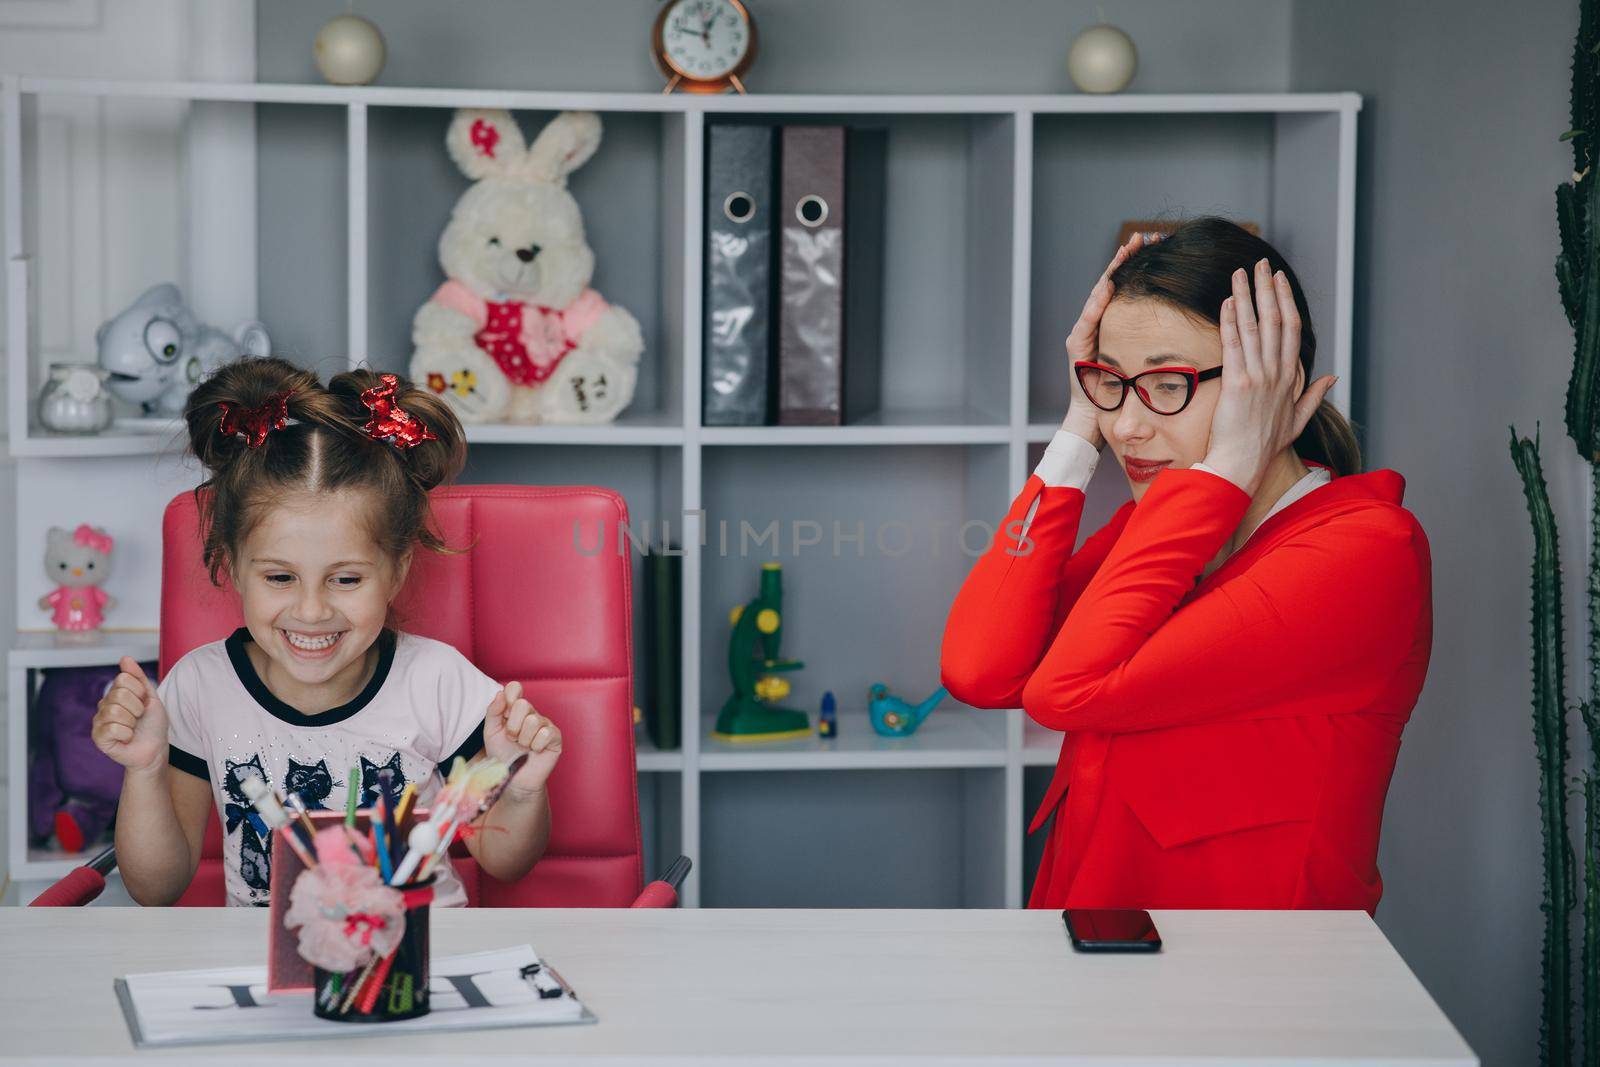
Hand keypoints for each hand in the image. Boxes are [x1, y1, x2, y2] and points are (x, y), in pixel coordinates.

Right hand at [91, 656, 169, 774]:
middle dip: (137, 707)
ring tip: (132, 728)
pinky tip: (126, 738)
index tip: (144, 703)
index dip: (140, 692)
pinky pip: (112, 728)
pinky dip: (126, 734)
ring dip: (131, 722)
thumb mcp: (150, 697)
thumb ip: (138, 677)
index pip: (123, 679)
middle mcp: (104, 704)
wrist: (155, 748)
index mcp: (116, 693)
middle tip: (138, 717)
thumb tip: (125, 657)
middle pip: (119, 694)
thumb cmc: (153, 723)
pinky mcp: (98, 737)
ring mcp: (99, 720)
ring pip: (115, 711)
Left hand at [483, 681, 561, 797]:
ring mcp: (545, 724)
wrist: (513, 778)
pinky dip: (536, 746)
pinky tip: (535, 751)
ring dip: (523, 739)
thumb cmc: (502, 755)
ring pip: (533, 721)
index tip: (505, 713)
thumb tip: (500, 693)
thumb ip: (493, 712)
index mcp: (515, 710)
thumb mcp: (491, 733)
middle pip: (523, 705)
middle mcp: (531, 713)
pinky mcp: (555, 737)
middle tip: (513, 738)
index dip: (510, 696)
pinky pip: (545, 734)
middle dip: (513, 727)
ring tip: (523, 747)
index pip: (514, 688)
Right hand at [1063, 232, 1161, 447]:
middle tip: (1145, 237)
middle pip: (1115, 284)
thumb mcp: (1151, 364)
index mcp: (1119, 326)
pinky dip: (1098, 302)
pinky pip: (1088, 319)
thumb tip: (1199, 328)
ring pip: (1100, 295)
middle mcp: (1100, 325)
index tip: (1162, 245)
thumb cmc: (1125, 397)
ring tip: (1126, 251)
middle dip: (1128, 259)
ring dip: (1113, 272)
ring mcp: (1086, 334)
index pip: (1132, 289)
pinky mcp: (1076, 347)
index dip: (1144, 267)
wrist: (1097, 420)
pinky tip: (1108, 286)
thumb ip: (1167, 345)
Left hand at [1201, 258, 1337, 495]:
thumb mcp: (1298, 420)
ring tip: (1241, 273)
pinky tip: (1229, 301)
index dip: (1286, 301)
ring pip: (1254, 327)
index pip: (1291, 330)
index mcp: (1290, 378)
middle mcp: (1276, 372)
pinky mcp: (1237, 382)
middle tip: (1261, 264)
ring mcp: (1258, 376)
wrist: (1244, 463)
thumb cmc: (1266, 444)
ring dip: (1247, 296)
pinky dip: (1231, 321)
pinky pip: (1234, 345)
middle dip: (1268, 289)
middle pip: (1275, 320)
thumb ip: (1314, 395)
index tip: (1279, 281)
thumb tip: (1332, 376)